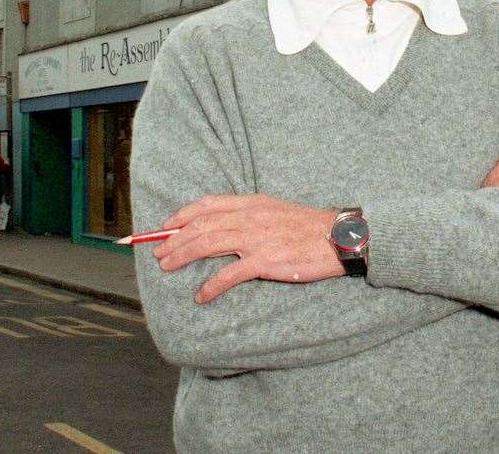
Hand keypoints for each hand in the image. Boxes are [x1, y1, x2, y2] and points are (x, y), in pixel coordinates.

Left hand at [153, 194, 342, 303]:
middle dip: (175, 239)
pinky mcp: (265, 261)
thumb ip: (252, 215)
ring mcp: (256, 239)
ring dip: (182, 256)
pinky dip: (211, 286)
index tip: (166, 226)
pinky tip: (200, 296)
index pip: (208, 204)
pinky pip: (229, 274)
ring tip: (167, 267)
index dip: (182, 214)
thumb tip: (227, 226)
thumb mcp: (277, 211)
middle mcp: (250, 217)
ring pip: (207, 244)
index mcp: (253, 203)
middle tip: (159, 253)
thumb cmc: (310, 227)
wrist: (339, 237)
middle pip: (201, 225)